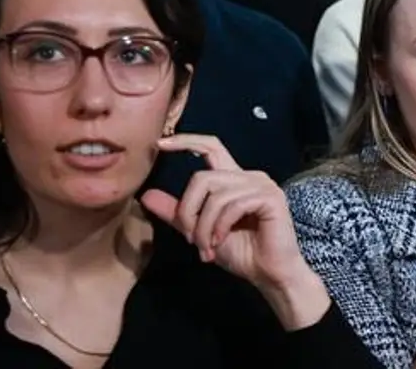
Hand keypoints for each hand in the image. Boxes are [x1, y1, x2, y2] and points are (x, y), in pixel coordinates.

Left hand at [140, 134, 308, 290]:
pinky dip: (220, 227)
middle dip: (188, 210)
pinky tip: (220, 242)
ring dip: (203, 226)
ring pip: (215, 194)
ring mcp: (261, 184)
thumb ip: (178, 213)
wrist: (268, 274)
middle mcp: (249, 176)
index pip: (211, 147)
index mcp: (234, 179)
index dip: (186, 141)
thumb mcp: (200, 231)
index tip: (160, 144)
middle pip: (202, 176)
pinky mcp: (270, 198)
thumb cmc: (241, 252)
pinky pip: (233, 205)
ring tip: (206, 248)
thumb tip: (146, 195)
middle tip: (189, 239)